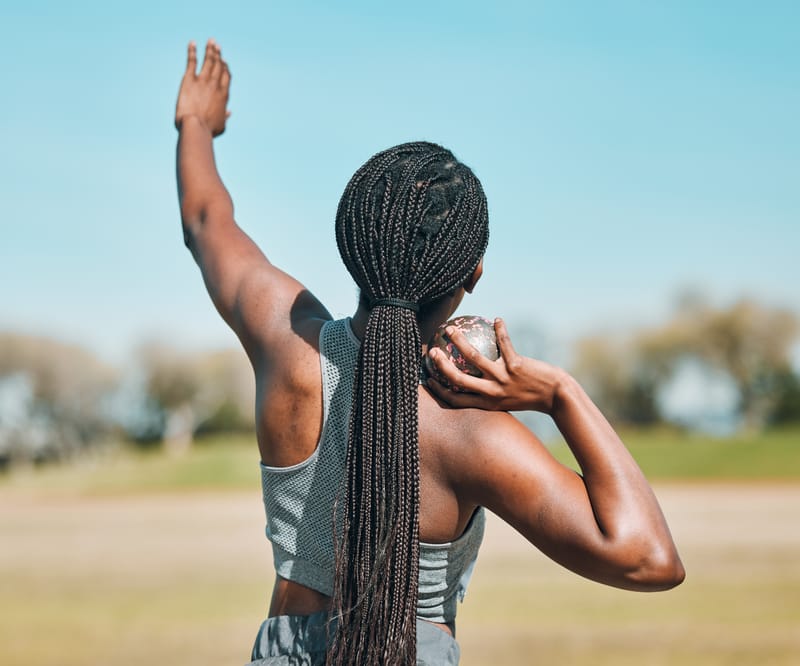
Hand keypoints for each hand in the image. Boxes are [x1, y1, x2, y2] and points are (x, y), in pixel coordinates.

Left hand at [175, 39, 230, 135]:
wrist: (195, 126)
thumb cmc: (208, 129)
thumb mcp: (221, 125)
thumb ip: (225, 116)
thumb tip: (229, 112)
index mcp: (224, 95)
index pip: (226, 76)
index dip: (225, 68)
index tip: (224, 62)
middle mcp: (215, 85)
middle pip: (219, 65)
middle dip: (219, 55)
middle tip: (217, 46)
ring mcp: (203, 81)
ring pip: (209, 61)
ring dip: (210, 50)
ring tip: (211, 42)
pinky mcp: (189, 79)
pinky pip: (192, 61)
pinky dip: (192, 51)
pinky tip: (192, 43)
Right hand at [425, 318, 566, 412]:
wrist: (557, 397)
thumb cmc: (532, 397)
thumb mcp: (507, 400)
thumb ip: (491, 393)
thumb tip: (475, 376)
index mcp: (487, 404)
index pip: (456, 400)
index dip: (439, 390)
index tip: (428, 378)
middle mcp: (492, 393)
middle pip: (459, 380)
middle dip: (442, 365)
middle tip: (433, 351)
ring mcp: (503, 379)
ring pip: (474, 359)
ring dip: (460, 342)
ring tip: (451, 329)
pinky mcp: (516, 366)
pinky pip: (504, 344)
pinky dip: (500, 330)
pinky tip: (497, 319)